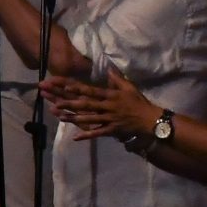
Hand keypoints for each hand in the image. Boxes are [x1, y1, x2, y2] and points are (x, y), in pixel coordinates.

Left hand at [41, 69, 156, 140]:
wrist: (150, 120)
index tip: (66, 86)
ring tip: (61, 118)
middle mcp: (108, 107)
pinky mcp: (112, 130)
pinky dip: (87, 135)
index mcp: (111, 95)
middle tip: (56, 103)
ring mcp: (109, 119)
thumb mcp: (129, 88)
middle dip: (71, 104)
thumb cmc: (138, 102)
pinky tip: (75, 137)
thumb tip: (108, 69)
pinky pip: (98, 133)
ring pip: (89, 119)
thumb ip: (117, 79)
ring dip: (75, 119)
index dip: (79, 89)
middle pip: (87, 105)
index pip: (92, 91)